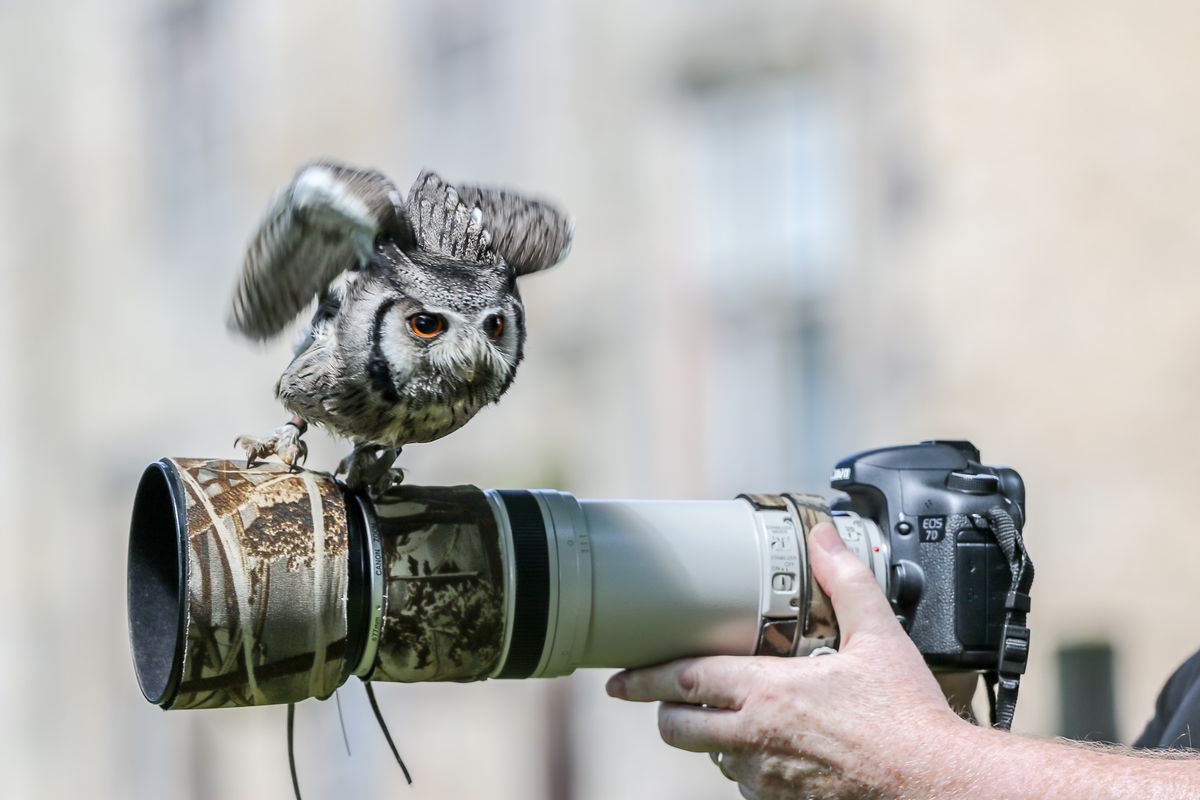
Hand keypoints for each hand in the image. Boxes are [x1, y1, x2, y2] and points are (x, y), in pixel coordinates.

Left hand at [605, 522, 967, 799]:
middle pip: (679, 728)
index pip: (685, 681)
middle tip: (659, 700)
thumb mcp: (879, 637)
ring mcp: (767, 781)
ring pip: (713, 759)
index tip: (619, 679)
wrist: (937, 786)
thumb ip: (845, 582)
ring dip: (713, 740)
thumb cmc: (908, 718)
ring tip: (730, 721)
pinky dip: (750, 767)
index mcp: (768, 694)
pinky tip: (775, 750)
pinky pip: (748, 786)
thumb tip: (825, 539)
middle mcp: (756, 741)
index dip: (645, 678)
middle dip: (664, 712)